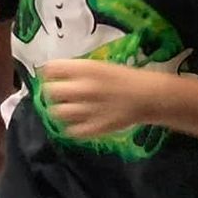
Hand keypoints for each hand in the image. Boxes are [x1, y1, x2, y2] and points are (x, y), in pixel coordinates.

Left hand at [40, 58, 156, 138]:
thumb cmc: (122, 78)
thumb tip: (52, 74)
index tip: (52, 77)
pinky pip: (72, 132)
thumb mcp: (98, 66)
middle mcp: (84, 88)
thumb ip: (76, 70)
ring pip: (57, 113)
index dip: (48, 73)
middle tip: (59, 96)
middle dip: (51, 93)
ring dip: (60, 111)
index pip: (51, 69)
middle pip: (50, 92)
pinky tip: (78, 123)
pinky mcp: (96, 128)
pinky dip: (72, 128)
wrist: (149, 96)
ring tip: (67, 110)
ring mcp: (89, 110)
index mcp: (85, 69)